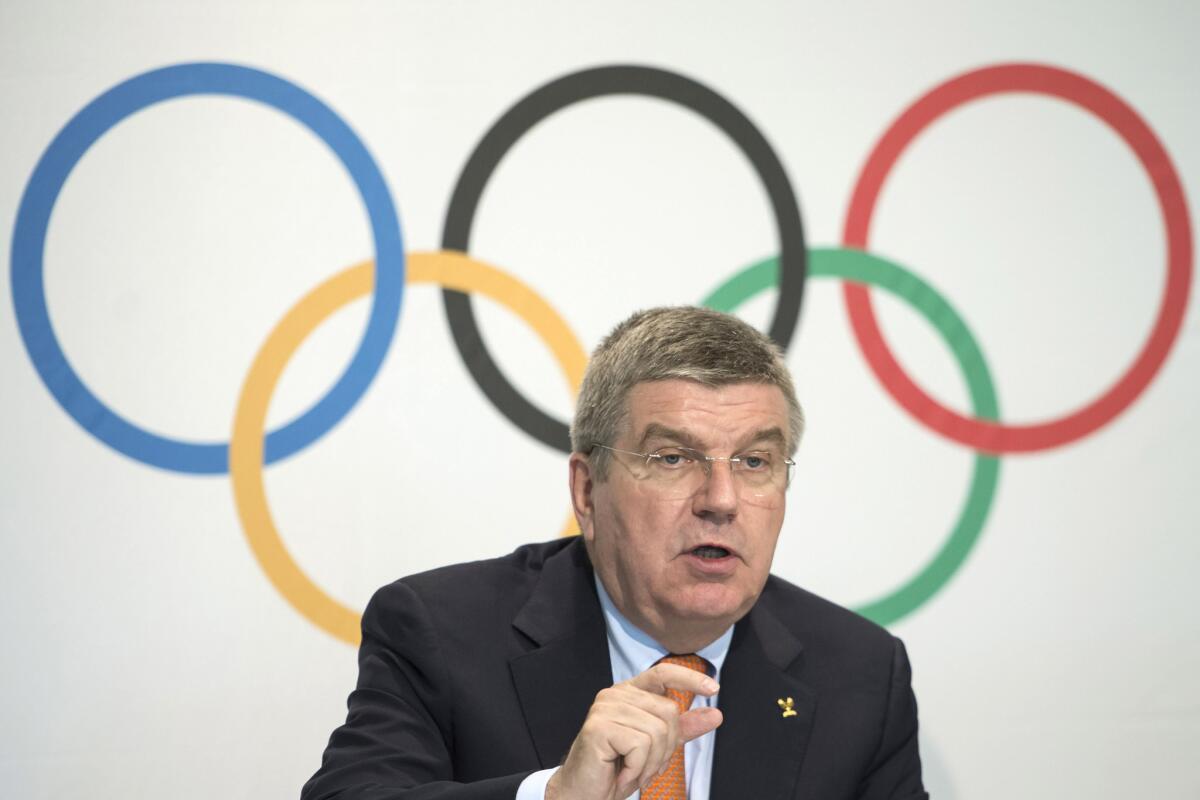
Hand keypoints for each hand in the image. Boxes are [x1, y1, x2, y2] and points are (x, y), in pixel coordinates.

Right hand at [545, 662, 722, 799]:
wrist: (586, 794)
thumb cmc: (618, 769)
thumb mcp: (657, 748)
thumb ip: (682, 729)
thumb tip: (715, 714)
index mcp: (629, 693)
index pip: (663, 673)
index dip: (689, 678)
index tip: (713, 688)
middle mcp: (615, 694)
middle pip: (668, 711)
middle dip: (666, 748)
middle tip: (644, 766)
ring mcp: (605, 708)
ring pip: (657, 731)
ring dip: (651, 762)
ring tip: (632, 771)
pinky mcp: (599, 727)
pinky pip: (641, 745)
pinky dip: (637, 768)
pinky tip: (622, 773)